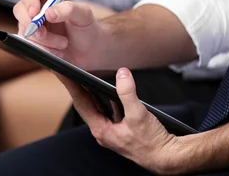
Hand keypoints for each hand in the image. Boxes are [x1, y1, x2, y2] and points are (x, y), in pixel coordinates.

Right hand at [13, 0, 105, 70]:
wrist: (90, 51)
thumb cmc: (87, 28)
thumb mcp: (84, 15)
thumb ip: (69, 9)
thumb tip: (48, 13)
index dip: (29, 0)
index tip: (35, 13)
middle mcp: (37, 8)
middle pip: (19, 10)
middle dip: (31, 24)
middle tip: (44, 33)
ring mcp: (33, 25)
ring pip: (25, 30)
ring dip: (44, 40)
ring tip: (63, 43)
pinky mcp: (33, 41)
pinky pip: (29, 45)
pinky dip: (44, 50)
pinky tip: (57, 51)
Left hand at [57, 68, 181, 174]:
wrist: (168, 158)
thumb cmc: (153, 143)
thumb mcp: (139, 115)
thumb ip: (128, 93)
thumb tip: (122, 75)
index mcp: (101, 130)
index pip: (80, 101)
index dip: (70, 84)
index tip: (60, 72)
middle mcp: (103, 131)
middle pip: (85, 103)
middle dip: (76, 86)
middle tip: (67, 70)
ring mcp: (112, 130)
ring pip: (97, 106)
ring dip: (91, 91)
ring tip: (83, 76)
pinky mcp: (121, 128)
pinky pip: (109, 110)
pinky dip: (107, 98)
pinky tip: (110, 90)